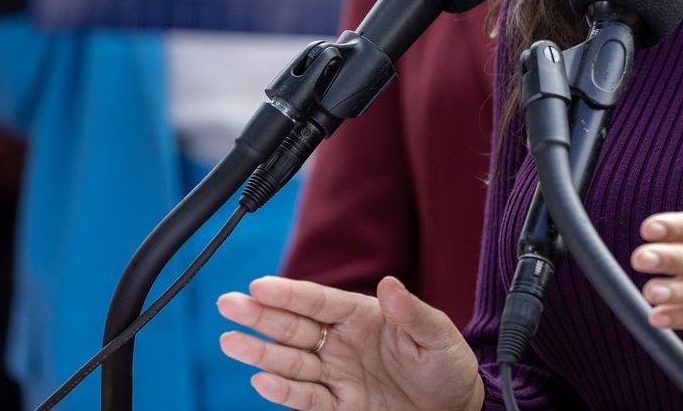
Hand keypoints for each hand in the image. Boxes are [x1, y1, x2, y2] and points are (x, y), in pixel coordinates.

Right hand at [218, 275, 481, 410]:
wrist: (454, 408)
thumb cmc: (448, 365)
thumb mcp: (438, 336)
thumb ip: (412, 313)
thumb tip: (390, 283)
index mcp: (365, 316)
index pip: (321, 301)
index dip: (290, 293)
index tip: (259, 285)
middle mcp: (343, 342)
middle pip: (295, 326)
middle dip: (261, 315)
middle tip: (228, 303)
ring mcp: (337, 373)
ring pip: (291, 361)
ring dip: (260, 352)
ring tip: (230, 341)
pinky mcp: (338, 405)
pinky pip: (306, 397)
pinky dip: (283, 390)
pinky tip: (261, 379)